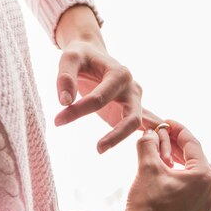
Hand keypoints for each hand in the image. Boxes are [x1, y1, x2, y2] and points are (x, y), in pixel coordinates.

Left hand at [54, 40, 173, 162]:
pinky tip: (153, 157)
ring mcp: (134, 100)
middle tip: (96, 149)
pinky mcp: (129, 110)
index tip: (57, 120)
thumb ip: (65, 77)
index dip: (78, 111)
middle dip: (115, 135)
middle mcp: (132, 87)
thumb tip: (64, 102)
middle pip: (131, 116)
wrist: (91, 52)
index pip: (100, 98)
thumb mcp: (69, 58)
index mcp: (119, 73)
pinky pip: (140, 127)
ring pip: (136, 124)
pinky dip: (148, 140)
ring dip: (124, 139)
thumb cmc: (80, 55)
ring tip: (100, 150)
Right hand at [83, 120, 210, 210]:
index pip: (193, 145)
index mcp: (204, 177)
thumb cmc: (146, 200)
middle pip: (202, 162)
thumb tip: (150, 133)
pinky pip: (199, 198)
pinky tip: (172, 184)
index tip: (168, 123)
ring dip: (188, 169)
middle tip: (169, 140)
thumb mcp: (147, 165)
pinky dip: (188, 188)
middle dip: (185, 150)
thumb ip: (149, 142)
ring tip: (171, 161)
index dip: (178, 130)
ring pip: (203, 181)